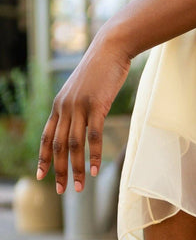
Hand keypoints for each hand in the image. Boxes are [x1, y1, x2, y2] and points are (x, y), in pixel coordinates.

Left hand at [37, 29, 130, 192]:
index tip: (40, 176)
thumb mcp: (82, 91)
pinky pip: (92, 135)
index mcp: (59, 106)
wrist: (110, 49)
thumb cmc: (100, 71)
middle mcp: (64, 108)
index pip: (45, 137)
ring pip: (73, 145)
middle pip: (57, 146)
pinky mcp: (96, 105)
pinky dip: (93, 155)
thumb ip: (78, 108)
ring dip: (76, 168)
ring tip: (79, 188)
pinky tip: (95, 171)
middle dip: (58, 171)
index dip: (42, 158)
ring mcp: (79, 107)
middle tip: (61, 190)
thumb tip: (80, 124)